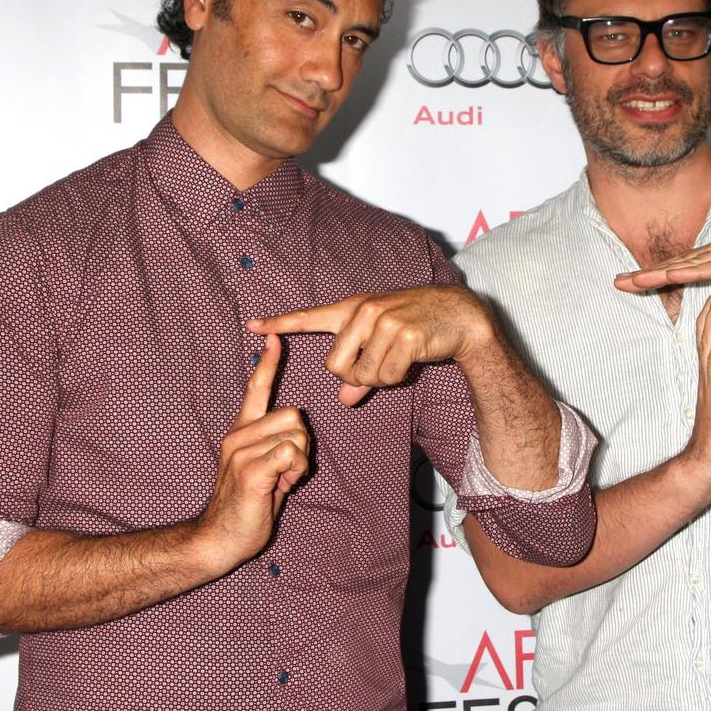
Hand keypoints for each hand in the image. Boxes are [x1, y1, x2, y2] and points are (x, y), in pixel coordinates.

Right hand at [194, 336, 309, 571]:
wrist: (219, 539)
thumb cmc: (247, 506)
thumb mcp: (264, 468)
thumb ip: (278, 445)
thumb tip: (296, 430)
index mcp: (242, 432)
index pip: (256, 388)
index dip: (268, 362)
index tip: (274, 336)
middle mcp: (239, 435)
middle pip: (294, 415)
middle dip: (302, 445)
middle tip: (285, 472)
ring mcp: (242, 451)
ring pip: (295, 435)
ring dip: (298, 462)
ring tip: (280, 482)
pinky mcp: (250, 470)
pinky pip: (290, 454)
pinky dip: (295, 472)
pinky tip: (280, 488)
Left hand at [248, 285, 494, 406]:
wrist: (458, 314)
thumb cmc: (418, 328)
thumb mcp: (384, 346)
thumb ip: (360, 373)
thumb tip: (343, 401)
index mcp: (353, 309)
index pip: (310, 316)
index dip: (280, 323)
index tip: (251, 325)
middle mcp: (364, 311)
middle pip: (335, 366)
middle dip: (355, 378)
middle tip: (378, 371)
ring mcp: (384, 321)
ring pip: (363, 375)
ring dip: (382, 379)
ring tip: (402, 359)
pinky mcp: (404, 334)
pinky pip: (387, 376)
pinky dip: (399, 378)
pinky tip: (413, 359)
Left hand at [614, 224, 710, 292]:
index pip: (684, 268)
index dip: (656, 276)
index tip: (631, 284)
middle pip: (678, 264)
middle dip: (646, 274)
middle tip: (617, 283)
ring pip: (691, 264)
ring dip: (661, 273)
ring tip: (634, 281)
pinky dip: (694, 272)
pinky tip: (674, 276)